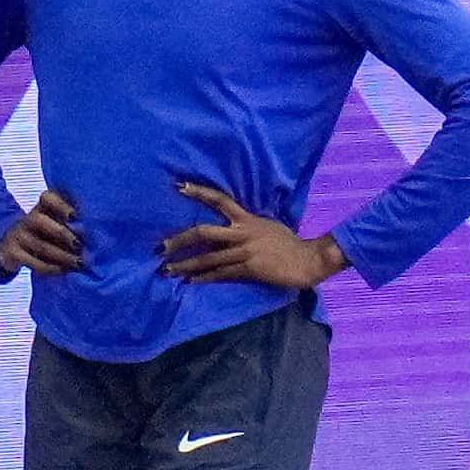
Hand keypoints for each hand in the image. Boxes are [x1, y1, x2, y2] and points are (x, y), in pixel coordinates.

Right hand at [0, 189, 84, 277]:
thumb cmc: (46, 233)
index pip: (47, 198)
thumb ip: (73, 221)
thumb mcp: (56, 222)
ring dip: (61, 255)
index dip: (60, 205)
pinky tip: (64, 270)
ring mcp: (18, 236)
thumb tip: (100, 230)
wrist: (11, 247)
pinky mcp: (12, 254)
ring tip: (78, 262)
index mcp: (42, 207)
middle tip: (80, 245)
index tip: (75, 216)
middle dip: (62, 234)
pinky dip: (51, 268)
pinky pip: (33, 262)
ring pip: (40, 245)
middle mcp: (28, 218)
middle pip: (40, 221)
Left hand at [160, 181, 347, 287]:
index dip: (199, 192)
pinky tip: (190, 282)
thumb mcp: (267, 226)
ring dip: (185, 265)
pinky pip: (220, 273)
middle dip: (179, 239)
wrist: (308, 260)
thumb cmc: (288, 244)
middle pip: (203, 232)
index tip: (179, 187)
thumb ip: (248, 225)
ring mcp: (244, 251)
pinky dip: (203, 278)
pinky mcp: (248, 268)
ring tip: (167, 270)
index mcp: (247, 219)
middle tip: (161, 247)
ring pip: (207, 257)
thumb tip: (232, 225)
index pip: (220, 200)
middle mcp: (243, 232)